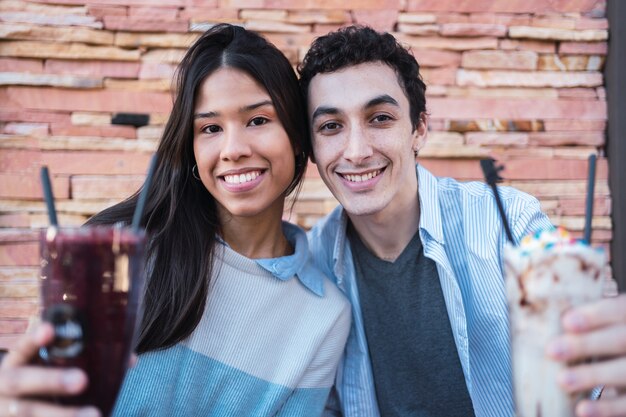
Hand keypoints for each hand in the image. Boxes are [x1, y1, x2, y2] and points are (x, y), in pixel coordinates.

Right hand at [0, 323, 99, 416]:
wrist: (8, 408)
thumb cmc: (36, 387)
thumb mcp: (42, 371)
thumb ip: (73, 362)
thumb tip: (127, 359)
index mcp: (13, 366)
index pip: (21, 349)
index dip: (32, 340)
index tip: (49, 329)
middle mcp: (3, 387)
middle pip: (20, 382)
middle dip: (51, 380)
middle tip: (82, 380)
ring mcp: (5, 410)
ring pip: (28, 412)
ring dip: (63, 415)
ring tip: (94, 414)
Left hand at [546, 294, 625, 416]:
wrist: (625, 362)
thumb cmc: (609, 337)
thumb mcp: (606, 325)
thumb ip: (587, 323)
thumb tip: (540, 320)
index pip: (618, 310)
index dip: (595, 315)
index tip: (566, 321)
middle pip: (620, 340)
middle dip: (585, 345)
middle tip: (552, 350)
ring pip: (625, 372)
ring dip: (592, 376)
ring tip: (562, 380)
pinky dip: (605, 408)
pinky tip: (582, 409)